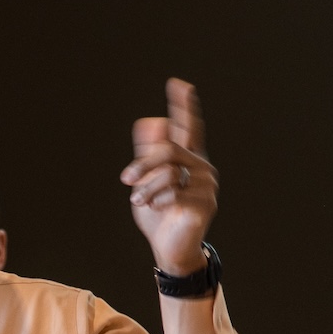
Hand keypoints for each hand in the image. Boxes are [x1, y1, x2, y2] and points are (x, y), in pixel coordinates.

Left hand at [121, 77, 218, 275]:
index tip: (178, 84)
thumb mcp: (146, 183)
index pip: (187, 127)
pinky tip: (156, 208)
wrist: (170, 249)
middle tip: (125, 179)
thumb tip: (148, 123)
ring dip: (147, 187)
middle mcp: (201, 167)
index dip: (183, 106)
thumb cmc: (159, 214)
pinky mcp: (205, 202)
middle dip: (143, 164)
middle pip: (169, 149)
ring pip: (170, 171)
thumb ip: (146, 155)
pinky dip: (158, 200)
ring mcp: (206, 185)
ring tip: (137, 201)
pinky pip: (175, 192)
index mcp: (188, 158)